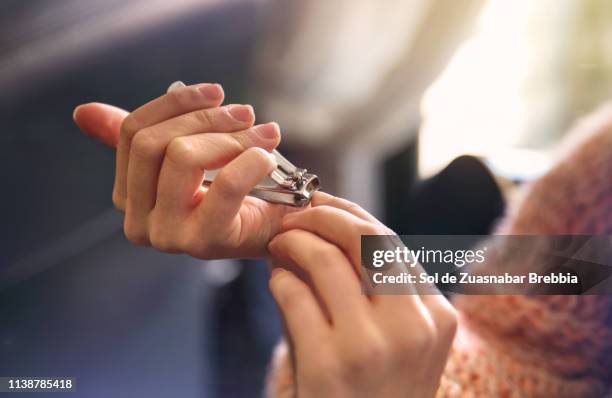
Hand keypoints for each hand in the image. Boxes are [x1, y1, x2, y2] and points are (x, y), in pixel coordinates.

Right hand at [73, 83, 294, 257]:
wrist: (276, 232)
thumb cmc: (234, 193)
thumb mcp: (187, 159)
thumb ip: (141, 138)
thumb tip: (82, 112)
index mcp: (128, 196)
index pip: (133, 133)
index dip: (175, 104)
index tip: (216, 92)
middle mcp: (137, 221)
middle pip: (154, 143)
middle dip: (206, 119)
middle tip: (246, 113)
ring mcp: (166, 236)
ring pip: (183, 156)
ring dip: (233, 137)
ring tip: (266, 134)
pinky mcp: (203, 242)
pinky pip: (226, 184)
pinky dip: (252, 160)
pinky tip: (268, 156)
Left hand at [267, 193, 456, 396]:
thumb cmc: (373, 391)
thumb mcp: (391, 341)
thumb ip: (366, 287)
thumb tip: (320, 229)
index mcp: (435, 317)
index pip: (390, 242)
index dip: (350, 214)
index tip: (322, 203)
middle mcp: (412, 327)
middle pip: (365, 239)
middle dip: (323, 215)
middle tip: (294, 215)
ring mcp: (371, 346)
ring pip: (326, 260)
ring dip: (293, 242)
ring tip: (278, 244)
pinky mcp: (328, 365)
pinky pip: (294, 295)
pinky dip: (278, 280)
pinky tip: (276, 282)